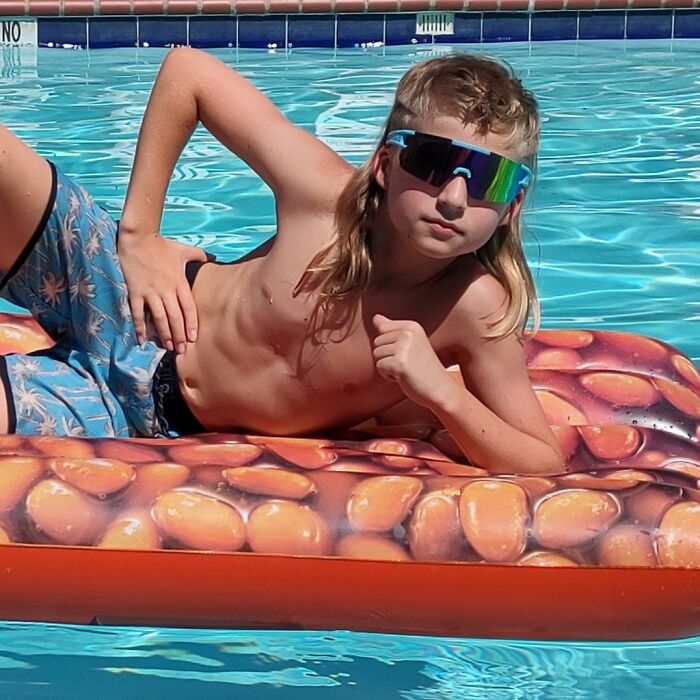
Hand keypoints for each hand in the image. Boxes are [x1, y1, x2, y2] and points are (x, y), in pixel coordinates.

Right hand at [118, 231, 207, 351]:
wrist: (138, 237)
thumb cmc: (162, 245)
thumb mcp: (184, 250)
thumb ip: (199, 256)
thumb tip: (212, 258)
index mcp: (179, 282)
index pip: (188, 308)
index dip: (191, 324)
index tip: (193, 338)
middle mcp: (166, 289)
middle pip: (175, 317)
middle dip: (179, 335)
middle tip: (181, 350)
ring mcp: (150, 291)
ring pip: (159, 318)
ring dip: (164, 334)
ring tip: (167, 347)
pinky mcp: (135, 291)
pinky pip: (138, 313)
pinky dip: (140, 327)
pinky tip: (142, 339)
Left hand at [372, 314, 452, 406]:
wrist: (440, 389)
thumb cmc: (423, 369)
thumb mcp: (410, 344)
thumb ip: (392, 329)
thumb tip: (375, 317)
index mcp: (412, 326)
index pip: (382, 328)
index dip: (389, 345)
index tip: (406, 353)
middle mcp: (409, 333)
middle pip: (377, 342)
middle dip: (387, 356)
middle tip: (407, 364)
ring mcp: (404, 347)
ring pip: (377, 354)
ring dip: (388, 367)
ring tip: (406, 370)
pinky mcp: (400, 363)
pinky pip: (380, 367)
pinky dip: (389, 376)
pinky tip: (404, 377)